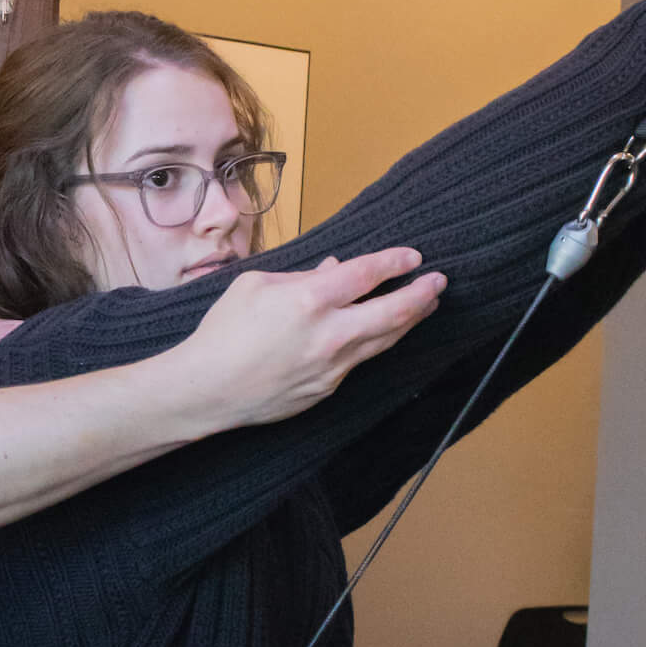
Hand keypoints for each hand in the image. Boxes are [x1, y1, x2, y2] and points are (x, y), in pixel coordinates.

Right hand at [171, 250, 444, 426]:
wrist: (206, 390)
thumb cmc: (222, 332)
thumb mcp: (255, 286)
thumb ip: (301, 276)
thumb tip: (334, 270)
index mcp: (308, 300)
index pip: (366, 274)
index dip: (394, 262)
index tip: (413, 256)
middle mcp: (328, 334)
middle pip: (393, 311)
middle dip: (422, 293)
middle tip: (439, 281)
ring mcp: (331, 366)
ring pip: (384, 340)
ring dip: (409, 320)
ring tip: (426, 305)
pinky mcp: (327, 389)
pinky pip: (358, 361)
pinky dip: (374, 342)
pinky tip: (378, 332)